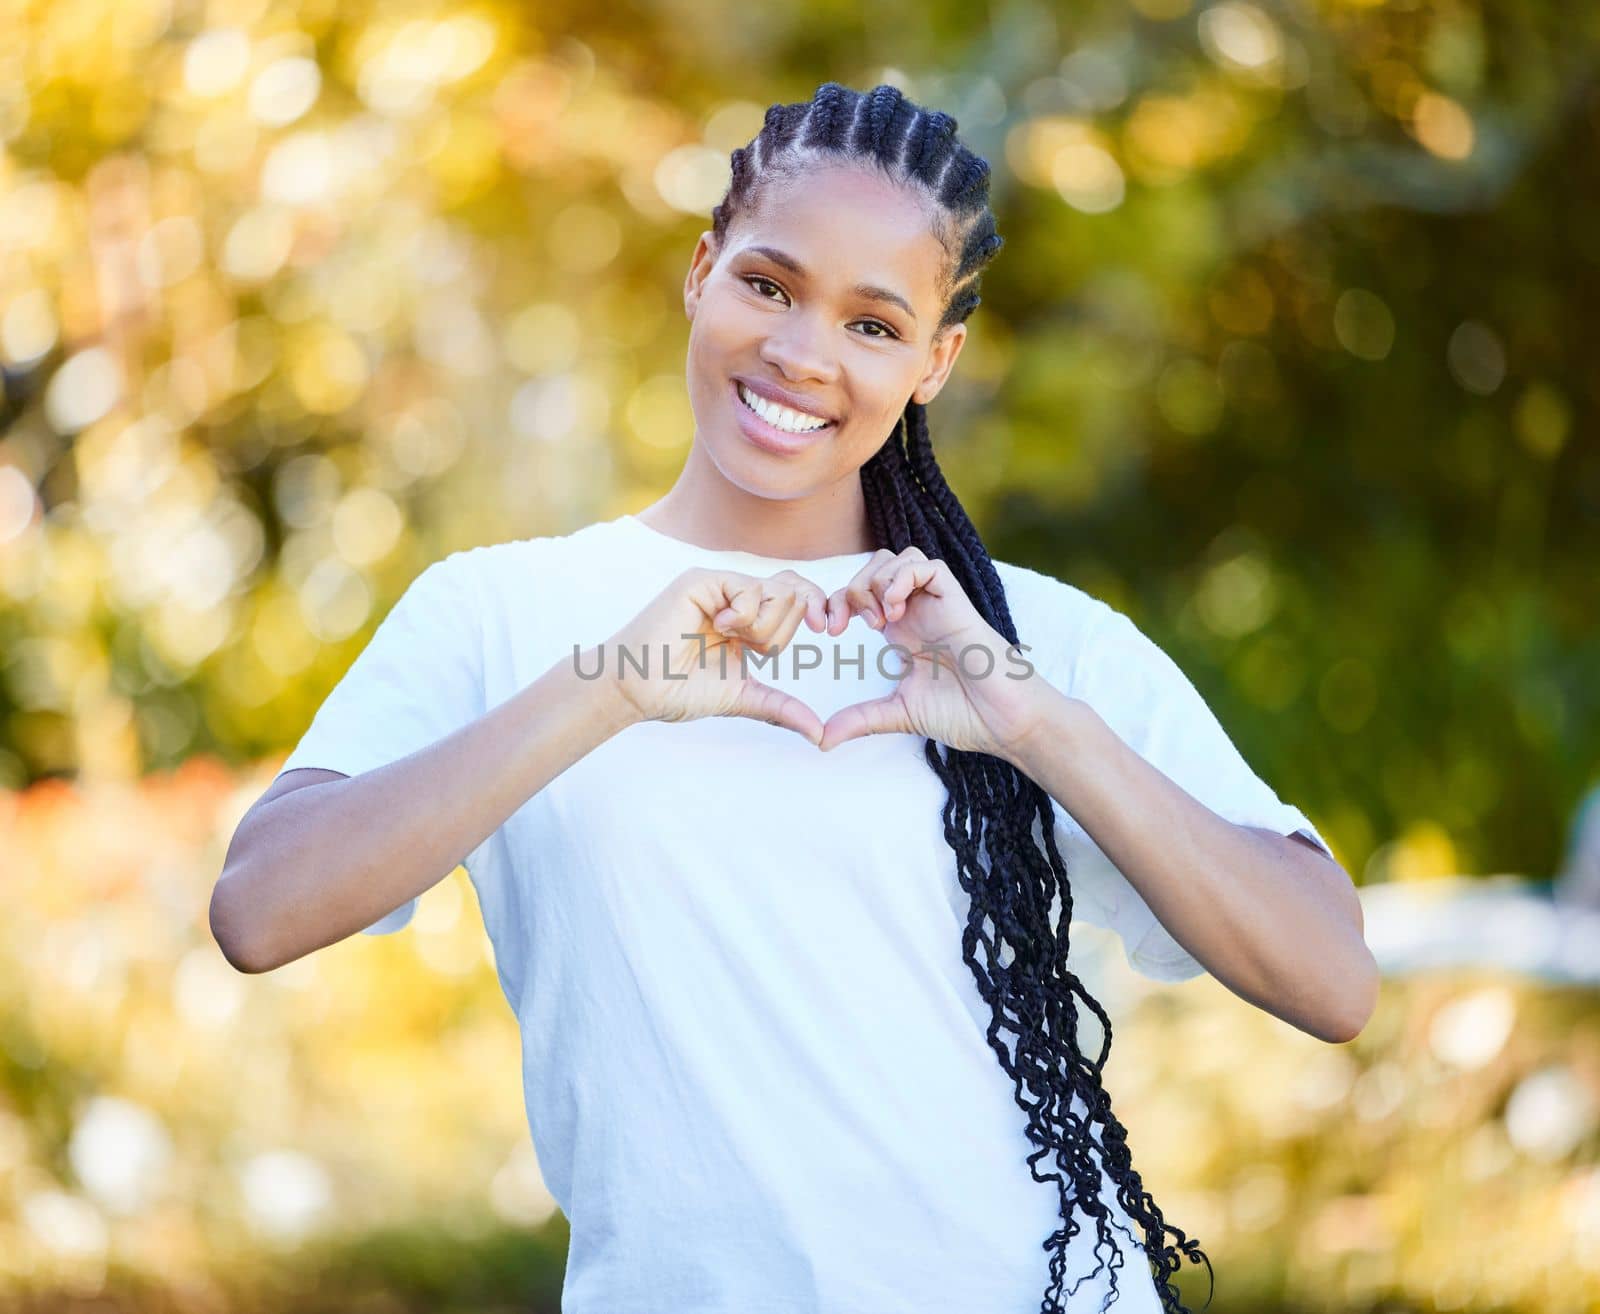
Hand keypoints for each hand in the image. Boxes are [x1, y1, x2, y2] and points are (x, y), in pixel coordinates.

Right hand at [602, 566, 829, 745]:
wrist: (639, 690)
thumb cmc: (680, 691)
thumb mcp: (744, 697)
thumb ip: (782, 708)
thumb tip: (820, 735)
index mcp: (750, 620)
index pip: (798, 598)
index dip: (818, 608)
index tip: (828, 631)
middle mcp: (738, 598)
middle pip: (795, 593)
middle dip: (787, 628)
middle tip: (757, 648)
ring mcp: (720, 587)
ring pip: (778, 590)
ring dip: (764, 626)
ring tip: (732, 639)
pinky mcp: (702, 581)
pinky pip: (749, 587)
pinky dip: (745, 614)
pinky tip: (720, 628)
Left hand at [817, 547, 1042, 756]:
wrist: (1004, 722)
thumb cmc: (964, 714)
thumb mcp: (898, 713)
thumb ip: (861, 719)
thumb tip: (822, 740)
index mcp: (902, 631)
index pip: (861, 592)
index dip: (837, 601)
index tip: (829, 632)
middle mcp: (917, 612)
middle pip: (876, 565)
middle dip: (851, 587)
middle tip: (848, 625)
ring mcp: (937, 605)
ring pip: (900, 558)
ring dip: (877, 581)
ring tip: (879, 620)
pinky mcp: (957, 603)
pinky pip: (928, 567)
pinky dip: (903, 578)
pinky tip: (894, 609)